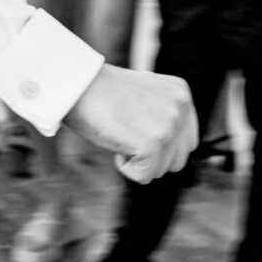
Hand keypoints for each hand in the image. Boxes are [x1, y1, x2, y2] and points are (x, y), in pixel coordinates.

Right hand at [64, 63, 197, 183]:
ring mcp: (169, 126)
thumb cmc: (101, 94)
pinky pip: (143, 176)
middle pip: (177, 160)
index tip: (134, 128)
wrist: (76, 85)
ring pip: (160, 170)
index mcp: (181, 94)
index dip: (158, 145)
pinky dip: (125, 167)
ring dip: (137, 160)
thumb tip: (166, 144)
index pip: (185, 142)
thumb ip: (162, 115)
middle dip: (150, 156)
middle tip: (125, 131)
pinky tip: (115, 141)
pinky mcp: (153, 144)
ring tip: (120, 132)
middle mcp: (181, 108)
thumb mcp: (144, 97)